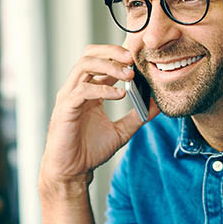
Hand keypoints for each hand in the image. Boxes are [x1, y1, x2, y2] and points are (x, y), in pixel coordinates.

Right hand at [39, 45, 157, 190]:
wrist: (73, 171)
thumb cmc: (90, 151)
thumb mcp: (122, 131)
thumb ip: (138, 116)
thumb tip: (157, 104)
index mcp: (89, 90)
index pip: (102, 61)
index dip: (120, 56)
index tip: (140, 61)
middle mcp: (77, 88)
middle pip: (90, 54)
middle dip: (112, 52)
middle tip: (132, 59)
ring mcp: (69, 96)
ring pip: (84, 65)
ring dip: (108, 66)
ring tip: (128, 75)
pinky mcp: (65, 108)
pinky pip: (82, 90)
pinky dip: (103, 89)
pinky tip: (119, 95)